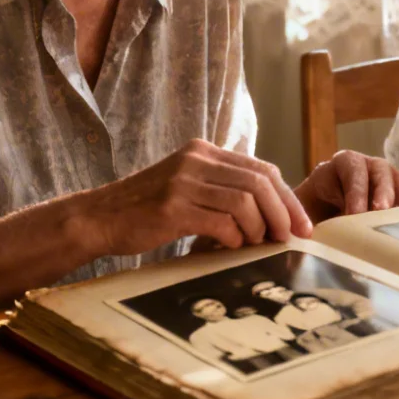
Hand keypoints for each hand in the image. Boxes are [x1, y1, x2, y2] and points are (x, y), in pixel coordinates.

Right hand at [90, 139, 312, 253]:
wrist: (98, 218)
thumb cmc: (146, 210)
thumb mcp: (187, 186)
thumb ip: (222, 190)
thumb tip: (270, 213)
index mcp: (203, 151)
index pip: (261, 169)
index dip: (287, 198)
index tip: (301, 224)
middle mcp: (196, 160)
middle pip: (260, 183)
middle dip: (282, 213)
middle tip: (289, 239)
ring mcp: (183, 182)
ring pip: (245, 202)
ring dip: (259, 228)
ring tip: (256, 245)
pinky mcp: (172, 208)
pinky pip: (221, 222)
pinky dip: (234, 237)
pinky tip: (230, 247)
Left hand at [295, 150, 398, 220]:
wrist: (321, 211)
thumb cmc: (313, 208)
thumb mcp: (306, 208)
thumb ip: (307, 217)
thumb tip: (308, 237)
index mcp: (343, 163)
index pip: (352, 171)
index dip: (355, 192)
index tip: (353, 215)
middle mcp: (367, 165)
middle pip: (380, 171)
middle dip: (381, 192)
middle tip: (379, 212)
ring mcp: (385, 177)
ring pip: (398, 181)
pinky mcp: (396, 193)